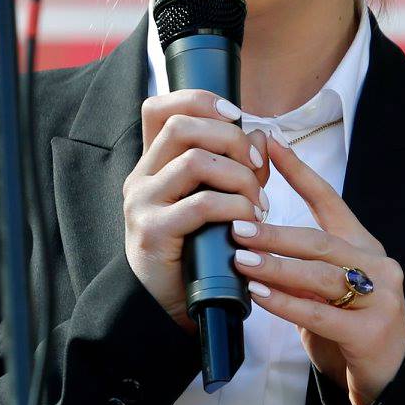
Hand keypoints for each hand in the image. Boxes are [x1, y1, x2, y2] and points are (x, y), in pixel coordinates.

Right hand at [124, 90, 270, 331]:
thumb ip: (238, 166)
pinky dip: (235, 208)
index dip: (200, 101)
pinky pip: (201, 204)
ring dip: (239, 177)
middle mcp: (142, 176)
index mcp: (154, 163)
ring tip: (258, 202)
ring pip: (195, 161)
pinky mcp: (153, 231)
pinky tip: (249, 223)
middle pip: (183, 126)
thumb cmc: (196, 248)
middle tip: (257, 164)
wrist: (167, 303)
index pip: (161, 108)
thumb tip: (262, 134)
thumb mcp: (217, 200)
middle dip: (231, 138)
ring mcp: (143, 202)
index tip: (236, 116)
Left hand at [232, 133, 404, 404]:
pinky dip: (285, 303)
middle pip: (320, 240)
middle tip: (236, 224)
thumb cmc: (348, 329)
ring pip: (320, 274)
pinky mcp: (371, 332)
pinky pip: (320, 312)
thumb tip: (252, 241)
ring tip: (241, 258)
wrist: (387, 379)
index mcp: (364, 247)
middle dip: (275, 231)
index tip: (270, 145)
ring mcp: (379, 298)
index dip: (299, 173)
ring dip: (276, 266)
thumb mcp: (325, 290)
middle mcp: (376, 265)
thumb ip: (300, 267)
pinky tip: (258, 296)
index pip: (330, 201)